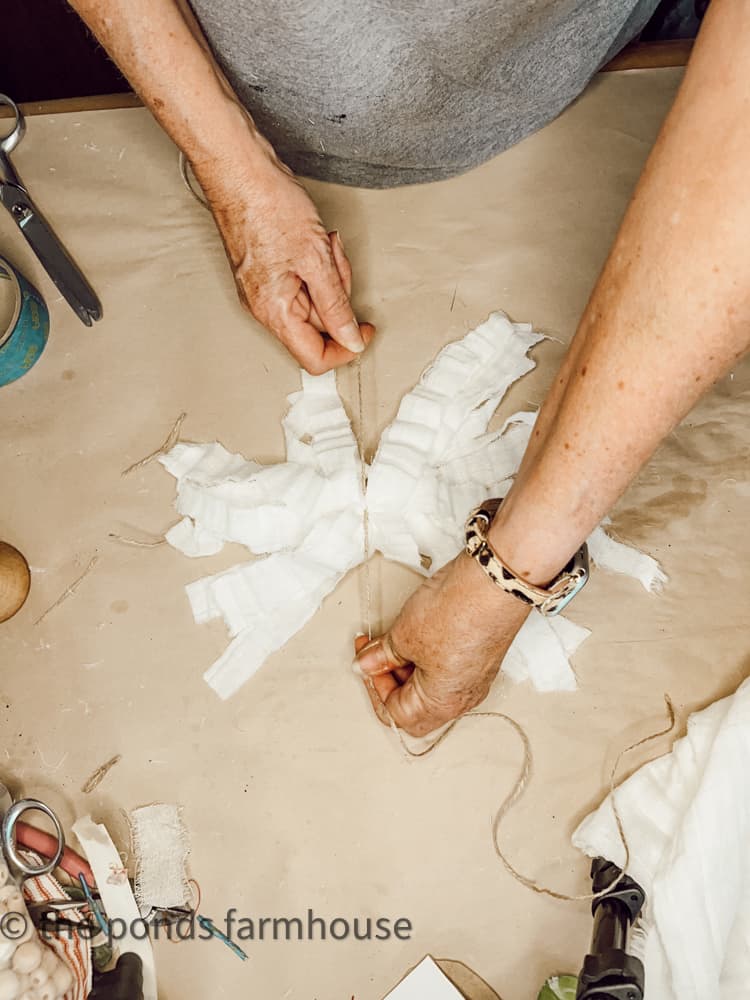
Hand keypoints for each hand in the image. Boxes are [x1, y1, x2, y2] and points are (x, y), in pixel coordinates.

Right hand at [194, 144, 373, 373]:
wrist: (239, 170)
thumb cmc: (268, 205)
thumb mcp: (317, 259)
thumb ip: (336, 307)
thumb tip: (351, 340)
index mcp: (274, 312)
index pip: (315, 358)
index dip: (345, 348)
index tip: (364, 330)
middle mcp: (265, 307)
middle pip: (318, 327)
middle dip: (338, 296)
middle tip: (337, 263)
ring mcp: (265, 290)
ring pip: (314, 301)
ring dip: (330, 275)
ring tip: (324, 243)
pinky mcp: (269, 272)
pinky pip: (304, 281)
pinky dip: (317, 264)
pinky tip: (315, 239)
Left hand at [352, 552, 530, 735]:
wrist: (495, 581)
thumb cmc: (459, 611)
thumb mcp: (405, 635)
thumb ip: (381, 656)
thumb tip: (366, 665)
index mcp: (442, 704)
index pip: (395, 714)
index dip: (374, 687)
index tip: (366, 663)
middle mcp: (462, 697)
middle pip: (414, 704)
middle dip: (390, 678)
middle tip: (376, 652)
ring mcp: (474, 677)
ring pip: (430, 684)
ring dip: (407, 664)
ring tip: (396, 637)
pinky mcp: (480, 656)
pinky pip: (446, 667)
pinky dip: (426, 654)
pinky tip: (417, 631)